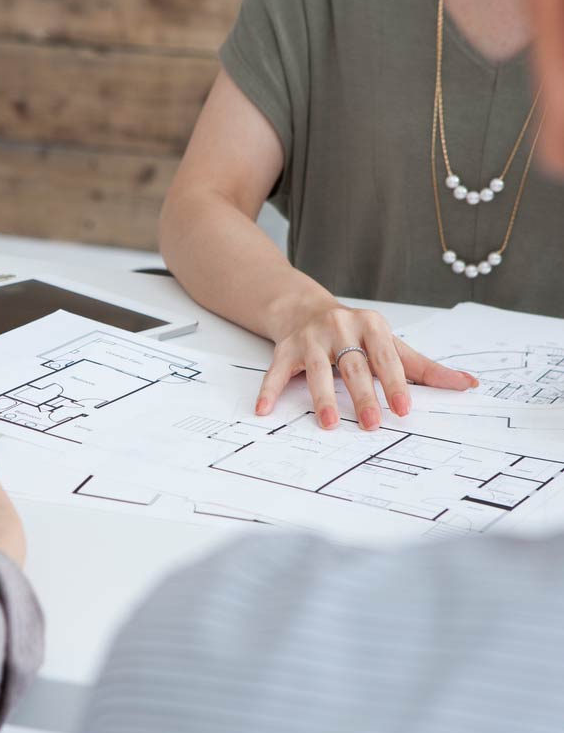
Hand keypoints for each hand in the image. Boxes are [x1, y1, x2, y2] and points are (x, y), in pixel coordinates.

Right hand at [256, 304, 477, 430]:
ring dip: (321, 397)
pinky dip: (269, 390)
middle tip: (373, 423)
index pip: (386, 357)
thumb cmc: (355, 333)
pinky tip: (264, 410)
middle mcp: (339, 327)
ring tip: (329, 423)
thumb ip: (423, 368)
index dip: (394, 383)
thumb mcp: (389, 343)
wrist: (304, 308)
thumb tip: (468, 385)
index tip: (403, 408)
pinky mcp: (284, 349)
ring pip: (316, 369)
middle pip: (353, 366)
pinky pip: (276, 371)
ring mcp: (309, 338)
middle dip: (363, 395)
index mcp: (371, 325)